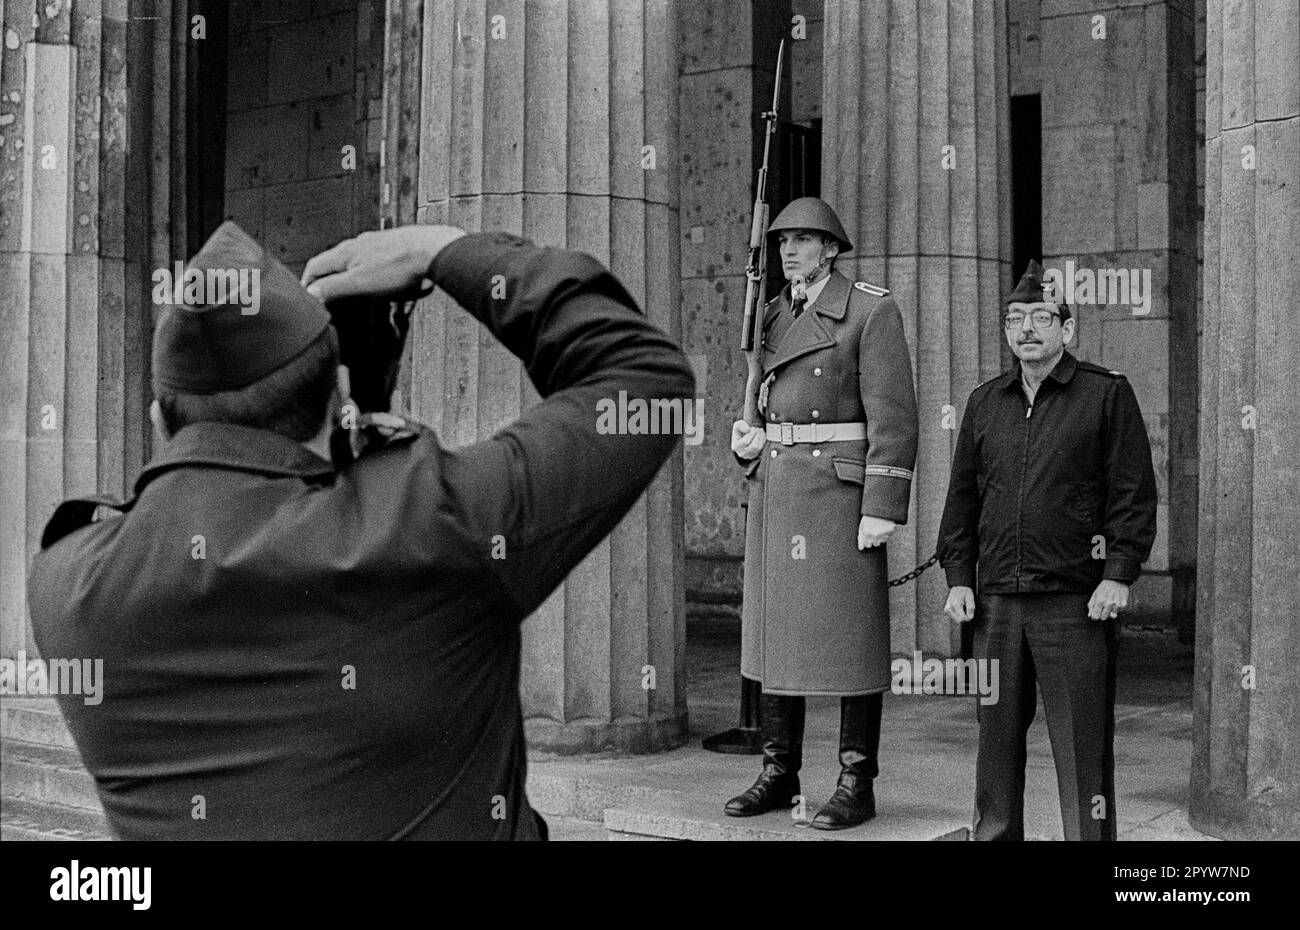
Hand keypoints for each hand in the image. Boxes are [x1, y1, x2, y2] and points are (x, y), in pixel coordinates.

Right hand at [301, 225, 466, 302]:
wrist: (434, 251)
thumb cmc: (400, 267)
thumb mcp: (360, 284)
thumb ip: (333, 288)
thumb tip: (311, 293)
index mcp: (347, 252)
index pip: (316, 265)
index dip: (307, 281)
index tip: (305, 295)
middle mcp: (360, 244)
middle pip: (335, 261)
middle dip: (328, 278)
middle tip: (325, 294)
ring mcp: (379, 244)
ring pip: (356, 260)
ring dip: (350, 276)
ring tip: (351, 291)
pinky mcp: (397, 248)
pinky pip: (377, 262)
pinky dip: (372, 274)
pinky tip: (381, 283)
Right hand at [731, 419, 765, 459]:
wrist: (741, 438)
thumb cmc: (739, 431)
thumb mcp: (737, 425)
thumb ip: (741, 425)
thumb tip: (748, 429)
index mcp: (735, 447)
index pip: (746, 442)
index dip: (751, 434)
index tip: (753, 427)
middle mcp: (741, 453)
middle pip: (754, 446)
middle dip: (758, 435)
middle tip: (758, 428)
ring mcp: (748, 456)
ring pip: (759, 448)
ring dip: (761, 438)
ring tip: (760, 430)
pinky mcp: (754, 456)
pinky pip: (761, 449)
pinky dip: (763, 441)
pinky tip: (761, 435)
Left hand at [857, 515, 894, 548]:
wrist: (880, 508)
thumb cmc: (869, 517)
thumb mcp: (862, 526)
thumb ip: (860, 538)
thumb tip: (861, 549)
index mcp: (866, 533)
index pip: (867, 545)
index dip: (867, 541)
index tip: (868, 536)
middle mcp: (874, 535)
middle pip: (875, 544)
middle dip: (874, 540)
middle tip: (874, 532)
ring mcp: (883, 533)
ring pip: (881, 542)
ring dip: (880, 537)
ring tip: (878, 529)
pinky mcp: (890, 531)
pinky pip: (887, 537)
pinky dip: (885, 534)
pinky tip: (883, 528)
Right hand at [944, 586, 975, 622]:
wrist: (957, 587)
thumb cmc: (964, 592)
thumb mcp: (970, 597)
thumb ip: (970, 607)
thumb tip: (970, 617)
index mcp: (955, 605)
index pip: (962, 619)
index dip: (968, 618)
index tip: (970, 614)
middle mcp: (949, 608)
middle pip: (958, 621)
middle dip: (964, 618)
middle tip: (968, 611)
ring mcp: (947, 609)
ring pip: (956, 620)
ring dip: (961, 617)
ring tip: (963, 609)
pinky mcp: (946, 610)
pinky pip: (954, 617)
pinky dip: (958, 615)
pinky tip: (960, 609)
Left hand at [1088, 579, 1128, 620]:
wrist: (1116, 580)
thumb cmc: (1104, 587)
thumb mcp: (1095, 594)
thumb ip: (1091, 605)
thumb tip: (1090, 615)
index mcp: (1099, 601)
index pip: (1095, 617)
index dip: (1095, 616)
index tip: (1096, 613)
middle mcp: (1108, 603)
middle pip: (1103, 618)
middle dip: (1102, 614)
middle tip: (1103, 608)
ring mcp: (1116, 604)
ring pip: (1112, 616)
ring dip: (1110, 612)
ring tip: (1110, 604)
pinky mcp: (1123, 604)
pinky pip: (1119, 612)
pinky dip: (1117, 608)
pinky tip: (1116, 602)